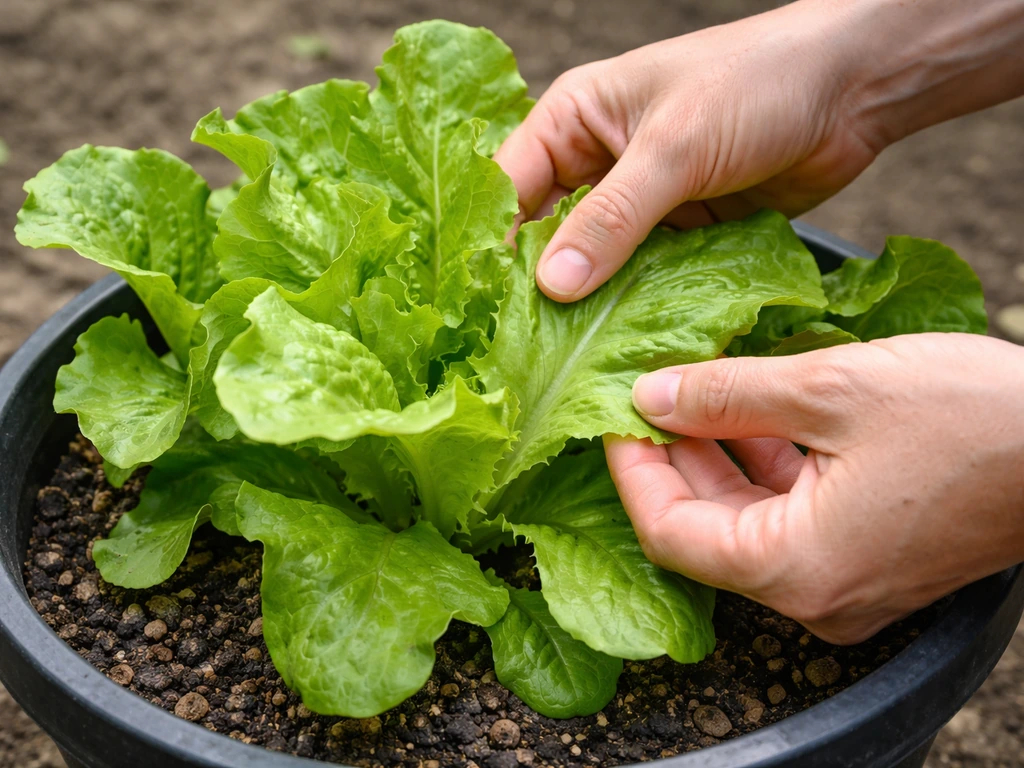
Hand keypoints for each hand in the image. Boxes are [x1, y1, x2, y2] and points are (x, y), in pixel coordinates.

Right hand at [495, 0, 1023, 302]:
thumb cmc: (756, 82)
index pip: (508, 189)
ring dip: (589, 307)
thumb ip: (612, 218)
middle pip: (547, 237)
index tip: (481, 308)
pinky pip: (643, 281)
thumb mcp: (674, 146)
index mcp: (574, 120)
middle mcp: (597, 165)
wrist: (852, 91)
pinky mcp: (679, 237)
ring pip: (595, 267)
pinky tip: (624, 348)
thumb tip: (553, 285)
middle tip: (521, 351)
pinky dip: (635, 310)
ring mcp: (639, 205)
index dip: (492, 247)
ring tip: (568, 363)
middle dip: (538, 287)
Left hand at [605, 334, 1023, 643]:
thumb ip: (727, 396)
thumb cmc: (974, 420)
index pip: (669, 532)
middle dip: (672, 458)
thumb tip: (652, 397)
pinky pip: (792, 518)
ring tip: (693, 391)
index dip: (631, 470)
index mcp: (798, 571)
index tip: (612, 415)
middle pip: (705, 529)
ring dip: (717, 457)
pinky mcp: (870, 558)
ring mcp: (846, 582)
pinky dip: (765, 467)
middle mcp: (817, 595)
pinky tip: (753, 412)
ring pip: (748, 521)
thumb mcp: (831, 390)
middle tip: (646, 394)